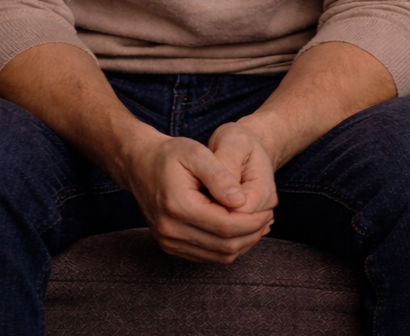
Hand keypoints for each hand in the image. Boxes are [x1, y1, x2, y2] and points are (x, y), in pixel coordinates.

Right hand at [119, 128, 275, 263]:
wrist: (140, 165)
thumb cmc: (171, 155)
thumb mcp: (197, 153)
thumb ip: (220, 176)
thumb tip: (241, 201)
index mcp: (178, 207)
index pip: (225, 226)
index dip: (252, 222)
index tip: (269, 211)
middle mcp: (170, 231)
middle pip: (223, 246)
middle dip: (252, 234)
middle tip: (268, 218)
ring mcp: (168, 242)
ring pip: (217, 256)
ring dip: (242, 244)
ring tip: (259, 224)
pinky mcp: (171, 246)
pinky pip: (206, 256)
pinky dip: (227, 247)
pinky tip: (240, 230)